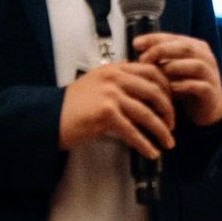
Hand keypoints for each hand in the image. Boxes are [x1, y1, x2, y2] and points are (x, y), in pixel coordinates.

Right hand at [60, 62, 175, 157]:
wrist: (48, 117)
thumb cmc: (73, 105)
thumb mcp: (98, 84)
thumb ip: (121, 83)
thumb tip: (148, 93)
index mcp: (115, 68)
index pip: (152, 72)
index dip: (167, 88)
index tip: (173, 102)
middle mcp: (114, 78)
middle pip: (154, 91)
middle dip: (168, 110)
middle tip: (172, 125)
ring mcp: (110, 94)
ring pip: (147, 113)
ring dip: (160, 130)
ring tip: (168, 142)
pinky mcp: (106, 113)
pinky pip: (133, 130)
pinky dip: (145, 143)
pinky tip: (151, 152)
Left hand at [133, 32, 221, 126]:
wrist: (206, 107)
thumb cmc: (184, 85)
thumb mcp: (171, 69)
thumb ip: (158, 59)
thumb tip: (134, 53)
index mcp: (196, 47)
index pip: (173, 37)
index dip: (154, 39)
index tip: (135, 44)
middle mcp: (206, 58)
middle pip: (185, 47)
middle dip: (161, 51)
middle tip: (143, 60)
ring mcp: (211, 74)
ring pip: (195, 65)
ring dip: (172, 68)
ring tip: (155, 75)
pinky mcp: (211, 92)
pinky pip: (198, 86)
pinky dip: (182, 87)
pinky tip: (168, 90)